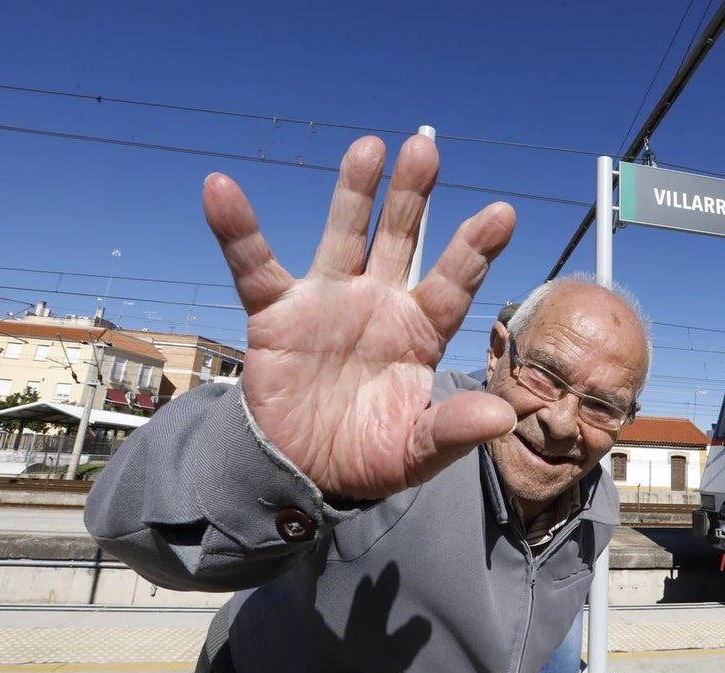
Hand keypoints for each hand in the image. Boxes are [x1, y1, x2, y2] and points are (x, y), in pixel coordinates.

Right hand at [202, 134, 517, 500]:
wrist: (305, 473)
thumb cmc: (370, 456)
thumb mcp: (415, 452)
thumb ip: (453, 431)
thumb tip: (503, 418)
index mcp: (419, 333)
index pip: (451, 284)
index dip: (474, 250)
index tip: (502, 213)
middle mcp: (379, 305)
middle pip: (400, 241)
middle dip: (413, 198)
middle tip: (426, 146)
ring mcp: (328, 303)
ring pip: (342, 237)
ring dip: (353, 193)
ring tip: (369, 147)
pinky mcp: (277, 315)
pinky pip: (254, 266)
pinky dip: (237, 230)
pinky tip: (222, 188)